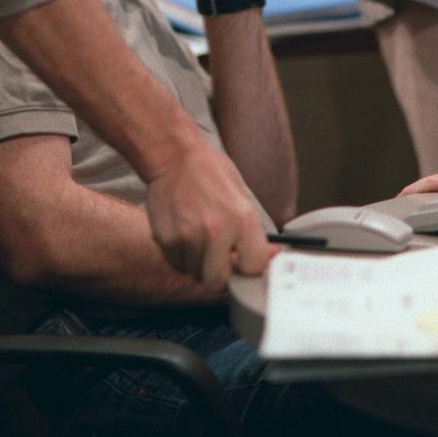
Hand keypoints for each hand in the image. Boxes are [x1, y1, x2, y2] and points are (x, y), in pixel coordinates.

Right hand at [145, 136, 270, 286]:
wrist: (173, 155)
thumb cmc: (209, 172)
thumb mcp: (241, 196)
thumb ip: (252, 231)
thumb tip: (271, 256)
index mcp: (242, 218)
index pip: (254, 267)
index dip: (248, 266)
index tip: (243, 261)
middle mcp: (216, 230)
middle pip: (219, 281)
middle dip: (219, 272)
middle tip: (217, 256)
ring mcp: (189, 237)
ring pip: (195, 273)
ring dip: (197, 263)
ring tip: (197, 236)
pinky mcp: (166, 239)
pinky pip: (176, 263)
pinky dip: (180, 255)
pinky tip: (183, 231)